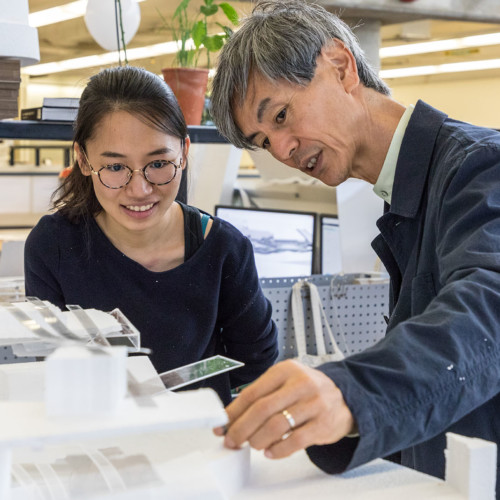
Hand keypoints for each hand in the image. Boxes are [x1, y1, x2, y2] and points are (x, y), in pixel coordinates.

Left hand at [214, 359, 354, 458]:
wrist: (344, 397)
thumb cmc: (307, 390)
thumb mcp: (286, 381)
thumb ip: (263, 395)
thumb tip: (232, 416)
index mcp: (286, 370)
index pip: (253, 392)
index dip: (234, 412)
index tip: (222, 424)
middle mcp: (300, 383)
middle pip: (262, 409)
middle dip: (242, 428)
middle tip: (232, 440)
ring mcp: (314, 403)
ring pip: (277, 425)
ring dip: (259, 439)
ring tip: (253, 444)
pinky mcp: (323, 424)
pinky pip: (296, 441)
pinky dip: (279, 450)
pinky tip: (270, 452)